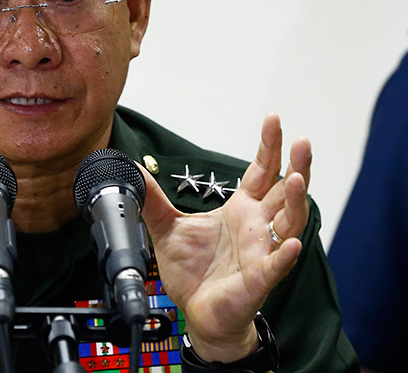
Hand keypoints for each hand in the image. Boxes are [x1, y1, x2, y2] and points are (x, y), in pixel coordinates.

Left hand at [141, 113, 310, 362]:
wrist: (197, 313)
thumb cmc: (194, 272)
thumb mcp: (166, 227)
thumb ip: (152, 198)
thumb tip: (133, 170)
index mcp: (241, 209)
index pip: (261, 171)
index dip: (268, 146)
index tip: (274, 120)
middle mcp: (257, 226)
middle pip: (284, 191)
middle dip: (295, 165)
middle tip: (300, 141)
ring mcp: (262, 252)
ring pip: (289, 222)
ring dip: (294, 201)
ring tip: (296, 178)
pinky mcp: (257, 279)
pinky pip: (276, 266)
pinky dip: (284, 254)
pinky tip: (290, 243)